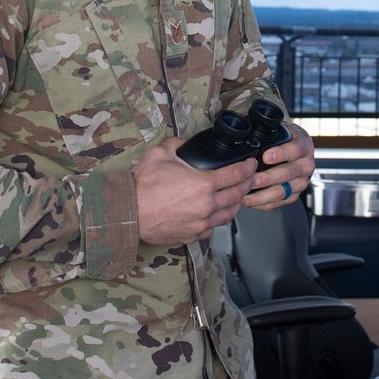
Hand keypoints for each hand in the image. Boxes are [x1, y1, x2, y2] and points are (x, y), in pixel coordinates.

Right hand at [135, 140, 254, 245]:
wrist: (128, 212)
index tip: (251, 164)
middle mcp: (207, 206)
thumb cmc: (142, 186)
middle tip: (249, 178)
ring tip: (238, 196)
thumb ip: (177, 144)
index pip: (236, 174)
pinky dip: (218, 220)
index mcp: (203, 184)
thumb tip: (184, 143)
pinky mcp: (192, 235)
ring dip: (236, 204)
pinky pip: (212, 228)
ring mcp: (200, 223)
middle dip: (247, 185)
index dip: (247, 167)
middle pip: (237, 195)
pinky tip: (217, 214)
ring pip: (228, 215)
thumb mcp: (160, 153)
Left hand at [244, 122, 315, 210]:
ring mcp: (302, 182)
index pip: (295, 150)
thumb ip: (268, 131)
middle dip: (267, 178)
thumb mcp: (280, 130)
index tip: (266, 156)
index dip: (280, 153)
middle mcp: (306, 165)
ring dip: (262, 194)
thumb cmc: (283, 139)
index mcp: (303, 146)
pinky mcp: (294, 195)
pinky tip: (249, 201)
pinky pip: (279, 203)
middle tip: (251, 179)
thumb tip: (245, 128)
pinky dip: (262, 203)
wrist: (294, 148)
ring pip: (283, 191)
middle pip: (288, 174)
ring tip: (245, 194)